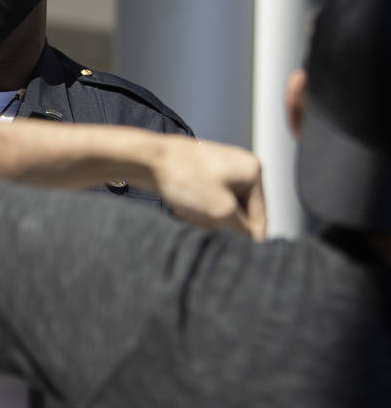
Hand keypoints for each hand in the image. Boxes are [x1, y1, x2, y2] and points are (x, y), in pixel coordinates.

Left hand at [152, 138, 266, 238]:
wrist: (145, 159)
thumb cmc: (183, 177)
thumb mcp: (220, 210)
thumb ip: (241, 228)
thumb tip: (249, 238)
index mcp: (253, 171)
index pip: (260, 217)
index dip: (245, 237)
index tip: (230, 248)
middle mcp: (239, 168)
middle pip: (239, 214)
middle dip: (218, 223)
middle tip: (200, 219)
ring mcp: (218, 170)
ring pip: (219, 210)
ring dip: (204, 218)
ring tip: (186, 211)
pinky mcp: (199, 175)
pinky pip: (203, 203)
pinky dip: (193, 209)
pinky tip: (179, 207)